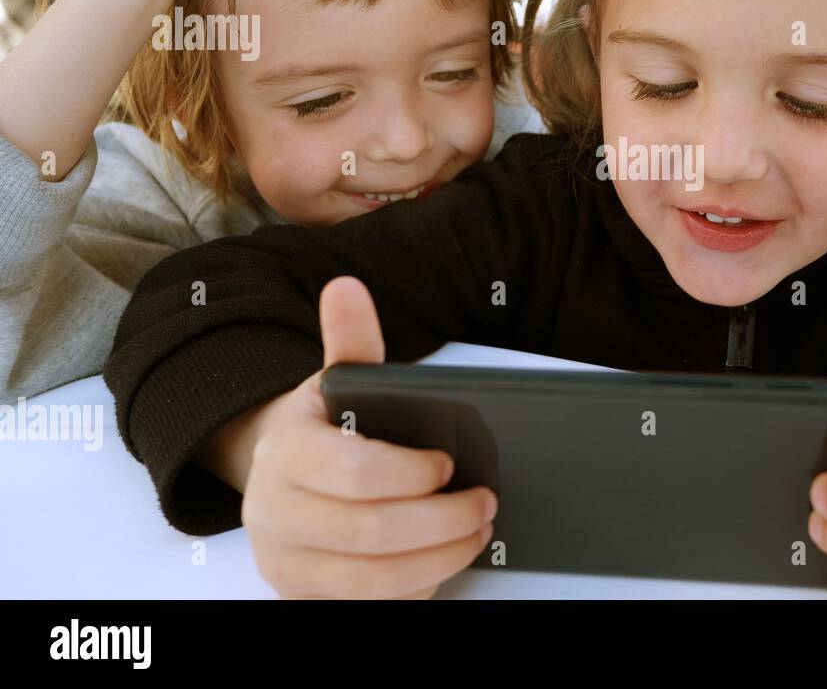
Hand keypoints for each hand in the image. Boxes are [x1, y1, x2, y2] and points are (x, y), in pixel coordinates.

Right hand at [241, 276, 496, 598]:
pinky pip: (370, 605)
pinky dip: (417, 586)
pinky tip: (444, 559)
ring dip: (440, 558)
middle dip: (443, 520)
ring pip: (373, 581)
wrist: (278, 478)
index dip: (413, 473)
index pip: (355, 473)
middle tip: (485, 503)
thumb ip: (351, 341)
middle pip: (372, 532)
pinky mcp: (305, 597)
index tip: (450, 462)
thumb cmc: (326, 429)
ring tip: (476, 532)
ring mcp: (286, 562)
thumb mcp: (337, 382)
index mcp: (285, 452)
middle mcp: (274, 513)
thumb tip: (347, 287)